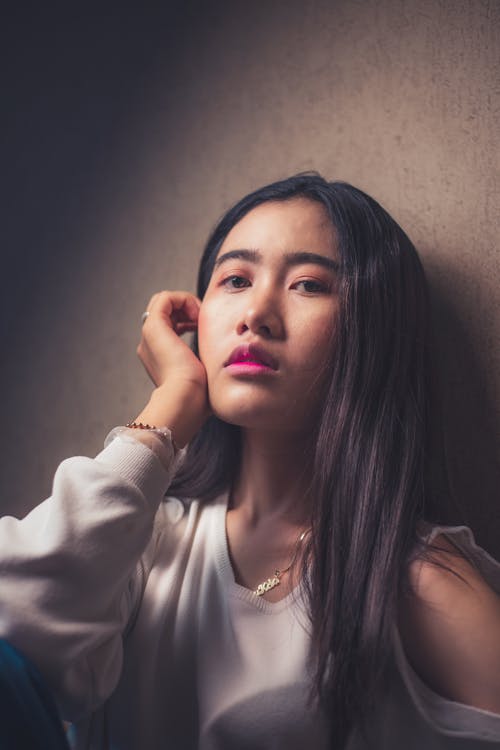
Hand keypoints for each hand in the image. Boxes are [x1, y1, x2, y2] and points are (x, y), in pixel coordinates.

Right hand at [134, 291, 210, 446]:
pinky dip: (183, 299)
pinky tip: (196, 314)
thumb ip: (205, 367)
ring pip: (163, 302)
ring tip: (199, 316)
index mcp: (157, 357)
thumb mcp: (202, 377)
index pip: (168, 325)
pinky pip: (165, 298)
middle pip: (164, 311)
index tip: (203, 328)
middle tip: (201, 319)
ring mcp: (149, 336)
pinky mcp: (154, 327)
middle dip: (185, 308)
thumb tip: (224, 363)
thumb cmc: (197, 397)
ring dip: (185, 302)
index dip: (187, 320)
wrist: (184, 401)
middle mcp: (149, 345)